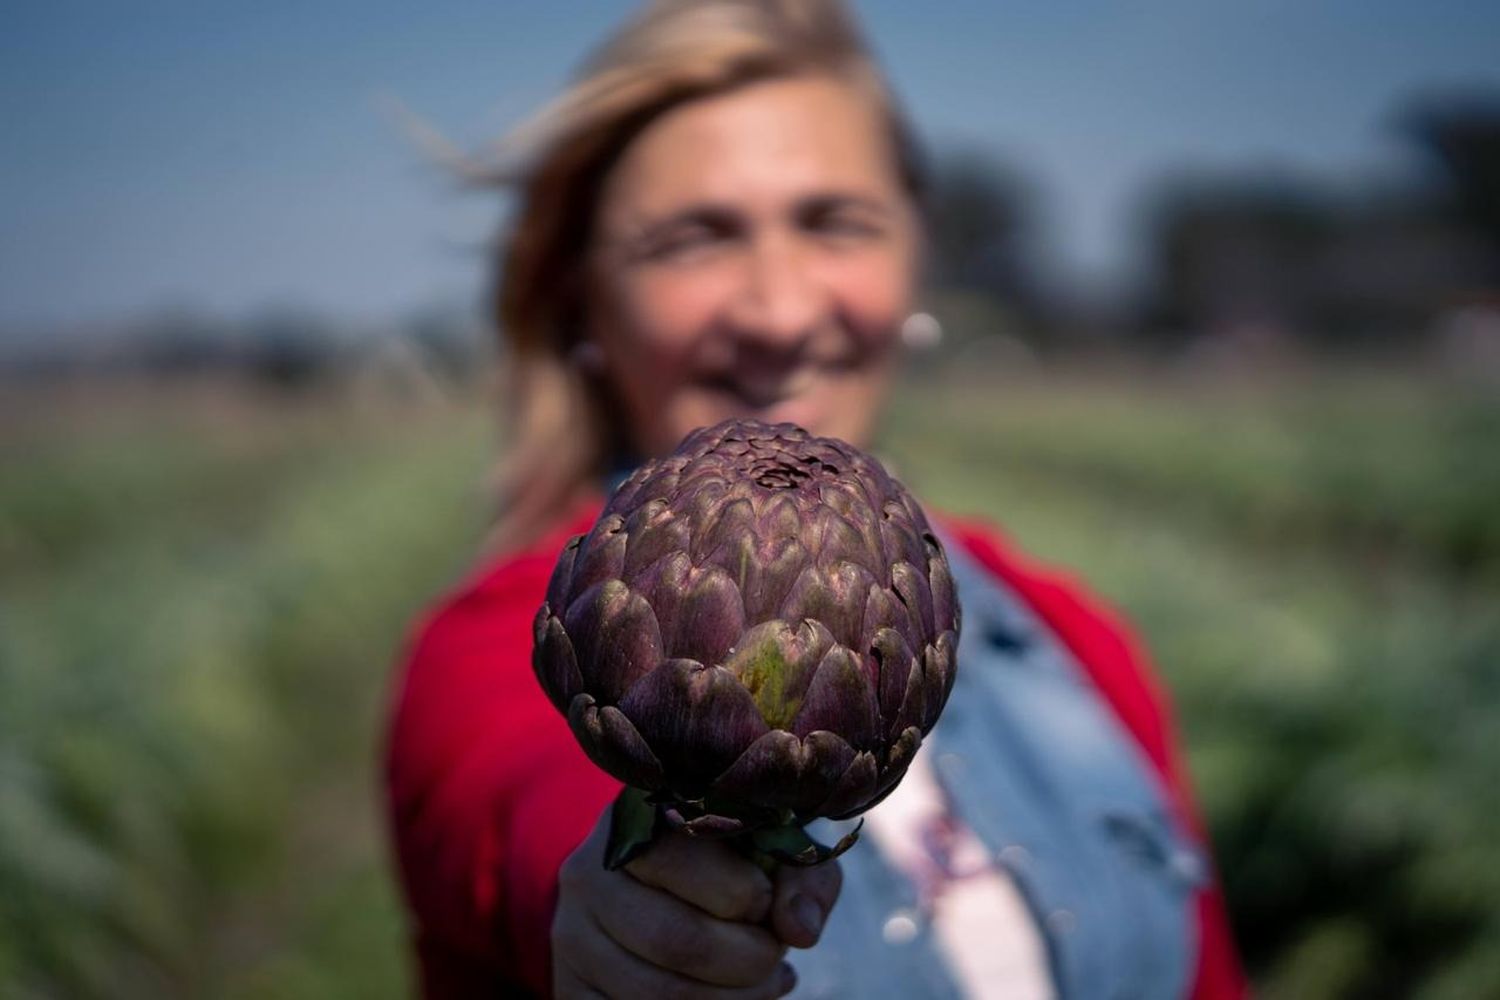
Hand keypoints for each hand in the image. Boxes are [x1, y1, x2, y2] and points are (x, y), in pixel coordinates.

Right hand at [551, 805, 841, 998]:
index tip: (766, 901)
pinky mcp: (570, 988)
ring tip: (764, 982)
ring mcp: (572, 935)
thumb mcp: (771, 851)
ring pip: (657, 993)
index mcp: (636, 818)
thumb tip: (799, 929)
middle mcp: (588, 873)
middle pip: (675, 938)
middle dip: (748, 960)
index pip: (682, 859)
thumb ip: (799, 877)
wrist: (655, 889)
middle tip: (775, 958)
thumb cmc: (729, 863)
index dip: (744, 893)